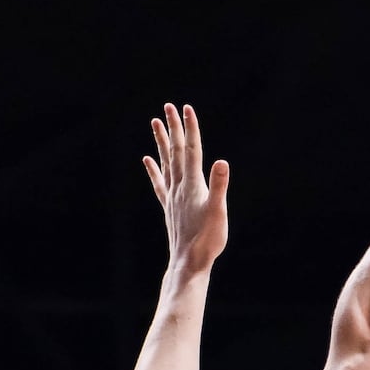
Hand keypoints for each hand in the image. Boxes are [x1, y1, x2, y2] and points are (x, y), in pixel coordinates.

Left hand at [143, 103, 229, 270]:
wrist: (188, 262)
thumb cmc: (207, 240)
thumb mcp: (219, 213)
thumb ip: (219, 186)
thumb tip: (222, 162)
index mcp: (193, 185)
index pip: (192, 151)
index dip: (190, 129)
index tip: (186, 109)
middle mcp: (179, 187)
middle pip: (176, 152)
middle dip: (174, 128)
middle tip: (168, 107)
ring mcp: (172, 196)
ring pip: (165, 163)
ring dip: (161, 142)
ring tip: (155, 123)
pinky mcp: (169, 207)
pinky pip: (159, 183)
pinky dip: (153, 170)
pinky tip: (147, 160)